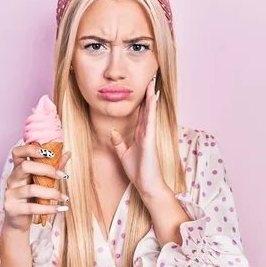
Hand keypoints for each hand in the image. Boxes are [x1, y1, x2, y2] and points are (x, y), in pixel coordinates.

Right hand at [3, 144, 70, 231]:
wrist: (18, 221)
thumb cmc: (31, 198)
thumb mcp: (41, 181)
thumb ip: (53, 167)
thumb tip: (68, 153)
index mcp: (17, 169)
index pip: (17, 152)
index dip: (32, 149)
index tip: (50, 153)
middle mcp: (12, 179)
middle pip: (25, 166)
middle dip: (47, 169)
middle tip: (63, 176)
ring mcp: (10, 194)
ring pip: (31, 189)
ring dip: (52, 193)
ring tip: (64, 197)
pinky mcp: (13, 209)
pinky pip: (32, 208)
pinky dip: (49, 208)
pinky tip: (60, 208)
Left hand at [110, 76, 165, 197]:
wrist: (147, 186)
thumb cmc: (138, 172)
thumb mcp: (123, 155)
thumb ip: (119, 143)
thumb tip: (113, 132)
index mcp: (140, 136)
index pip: (140, 115)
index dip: (141, 102)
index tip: (141, 90)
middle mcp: (146, 134)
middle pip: (146, 111)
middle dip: (147, 96)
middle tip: (149, 80)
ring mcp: (149, 137)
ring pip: (150, 113)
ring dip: (151, 98)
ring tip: (151, 84)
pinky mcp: (150, 141)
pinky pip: (150, 122)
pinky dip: (151, 110)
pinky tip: (152, 100)